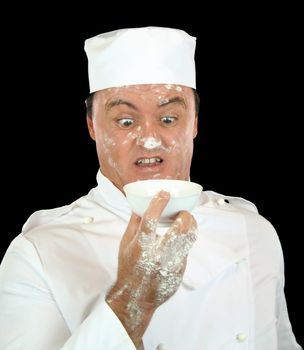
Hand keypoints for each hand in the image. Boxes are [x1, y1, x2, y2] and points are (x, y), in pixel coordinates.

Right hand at [106, 191, 196, 347]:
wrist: (136, 297)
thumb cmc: (128, 269)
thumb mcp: (124, 245)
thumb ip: (133, 225)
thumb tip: (140, 206)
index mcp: (141, 246)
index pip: (151, 219)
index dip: (159, 203)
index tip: (164, 194)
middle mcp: (158, 255)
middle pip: (180, 228)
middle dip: (185, 215)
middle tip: (182, 213)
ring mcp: (171, 264)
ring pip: (189, 238)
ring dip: (190, 226)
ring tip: (185, 222)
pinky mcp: (180, 271)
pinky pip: (187, 251)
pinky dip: (184, 242)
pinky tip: (178, 241)